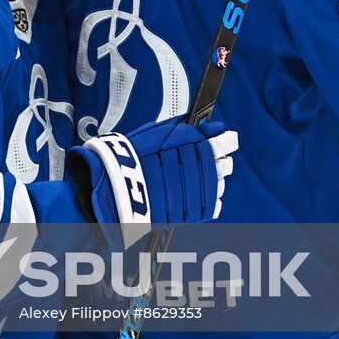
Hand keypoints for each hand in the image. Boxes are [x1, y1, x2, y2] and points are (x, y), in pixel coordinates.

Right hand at [66, 116, 236, 232]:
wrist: (112, 188)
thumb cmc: (129, 156)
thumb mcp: (154, 134)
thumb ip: (184, 128)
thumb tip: (213, 124)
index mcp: (188, 145)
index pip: (222, 144)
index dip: (226, 142)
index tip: (226, 140)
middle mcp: (196, 169)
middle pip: (224, 166)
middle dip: (216, 161)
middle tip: (202, 159)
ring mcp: (194, 192)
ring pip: (218, 185)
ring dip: (209, 179)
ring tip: (187, 177)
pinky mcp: (190, 213)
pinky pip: (211, 205)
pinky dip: (205, 199)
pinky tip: (189, 193)